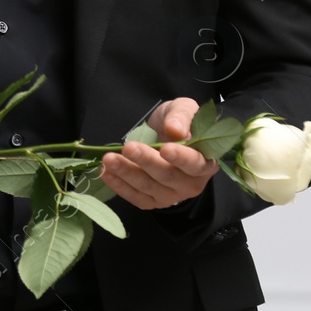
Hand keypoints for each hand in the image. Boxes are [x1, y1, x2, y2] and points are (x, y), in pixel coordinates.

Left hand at [99, 98, 217, 209]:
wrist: (166, 136)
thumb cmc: (179, 122)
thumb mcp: (183, 109)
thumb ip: (182, 116)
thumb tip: (175, 130)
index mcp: (205, 162)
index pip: (195, 163)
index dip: (181, 157)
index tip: (165, 149)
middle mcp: (191, 184)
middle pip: (168, 176)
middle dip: (146, 161)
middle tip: (128, 147)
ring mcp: (171, 195)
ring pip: (148, 187)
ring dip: (127, 173)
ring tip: (109, 159)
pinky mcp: (153, 201)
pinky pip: (136, 197)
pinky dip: (119, 186)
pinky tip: (105, 172)